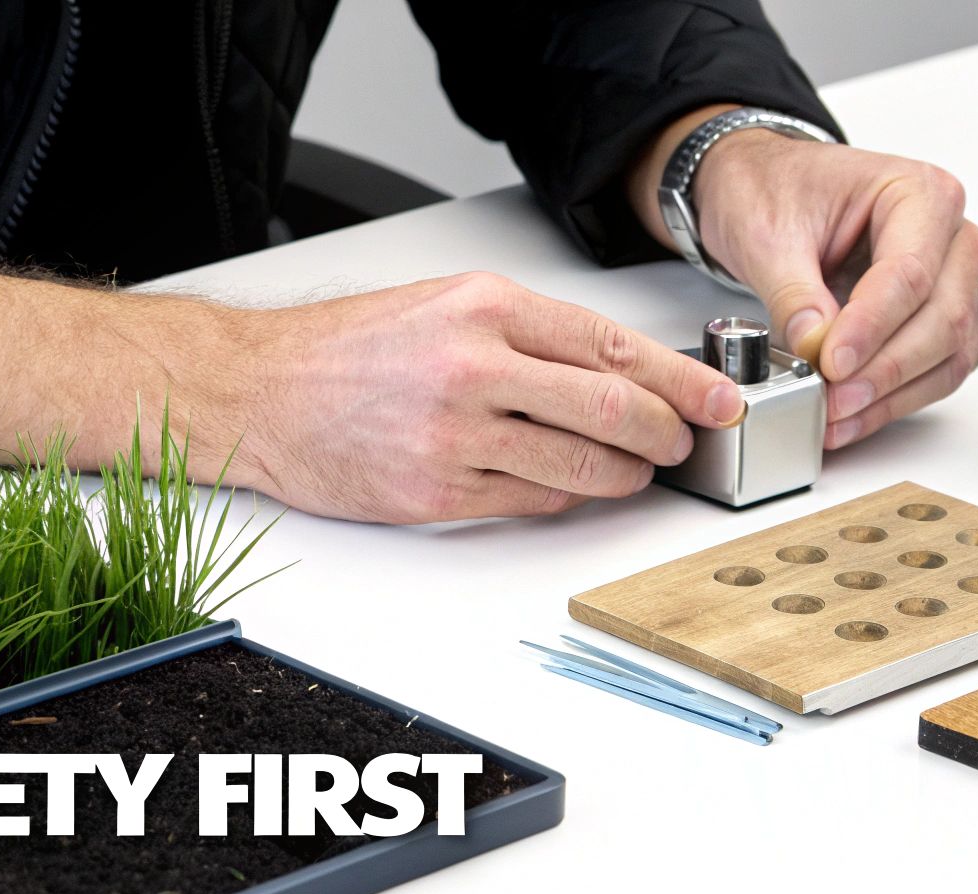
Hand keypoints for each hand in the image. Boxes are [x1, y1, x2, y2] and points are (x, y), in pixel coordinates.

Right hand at [230, 272, 746, 522]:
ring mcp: (455, 436)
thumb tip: (616, 369)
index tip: (716, 400)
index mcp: (484, 308)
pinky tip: (571, 487)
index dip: (679, 380)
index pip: (611, 345)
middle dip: (667, 433)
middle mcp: (473, 368)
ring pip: (581, 468)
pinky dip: (566, 499)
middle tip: (685, 441)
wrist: (261, 392)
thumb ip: (528, 333)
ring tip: (634, 471)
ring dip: (625, 476)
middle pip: (611, 410)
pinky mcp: (436, 492)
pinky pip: (532, 504)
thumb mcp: (444, 304)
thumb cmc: (349, 349)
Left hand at [631, 108, 977, 448]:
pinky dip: (899, 398)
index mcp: (920, 193)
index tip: (831, 362)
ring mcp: (956, 281)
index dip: (872, 327)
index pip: (911, 273)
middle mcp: (952, 236)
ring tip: (837, 416)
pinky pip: (941, 368)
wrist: (768, 188)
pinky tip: (854, 415)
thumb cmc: (776, 190)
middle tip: (832, 398)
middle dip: (885, 369)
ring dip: (895, 393)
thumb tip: (815, 345)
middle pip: (944, 317)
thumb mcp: (768, 235)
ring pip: (951, 352)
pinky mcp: (942, 319)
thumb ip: (794, 292)